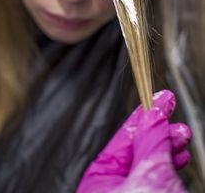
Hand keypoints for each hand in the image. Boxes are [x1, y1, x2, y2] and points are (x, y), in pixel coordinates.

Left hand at [76, 90, 190, 192]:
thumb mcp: (149, 173)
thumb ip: (149, 142)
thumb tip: (152, 113)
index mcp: (98, 179)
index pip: (123, 136)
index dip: (143, 114)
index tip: (160, 97)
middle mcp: (110, 186)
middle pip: (136, 147)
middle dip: (158, 129)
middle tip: (173, 111)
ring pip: (147, 162)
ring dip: (167, 145)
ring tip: (181, 134)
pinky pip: (153, 177)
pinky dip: (167, 164)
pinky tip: (179, 156)